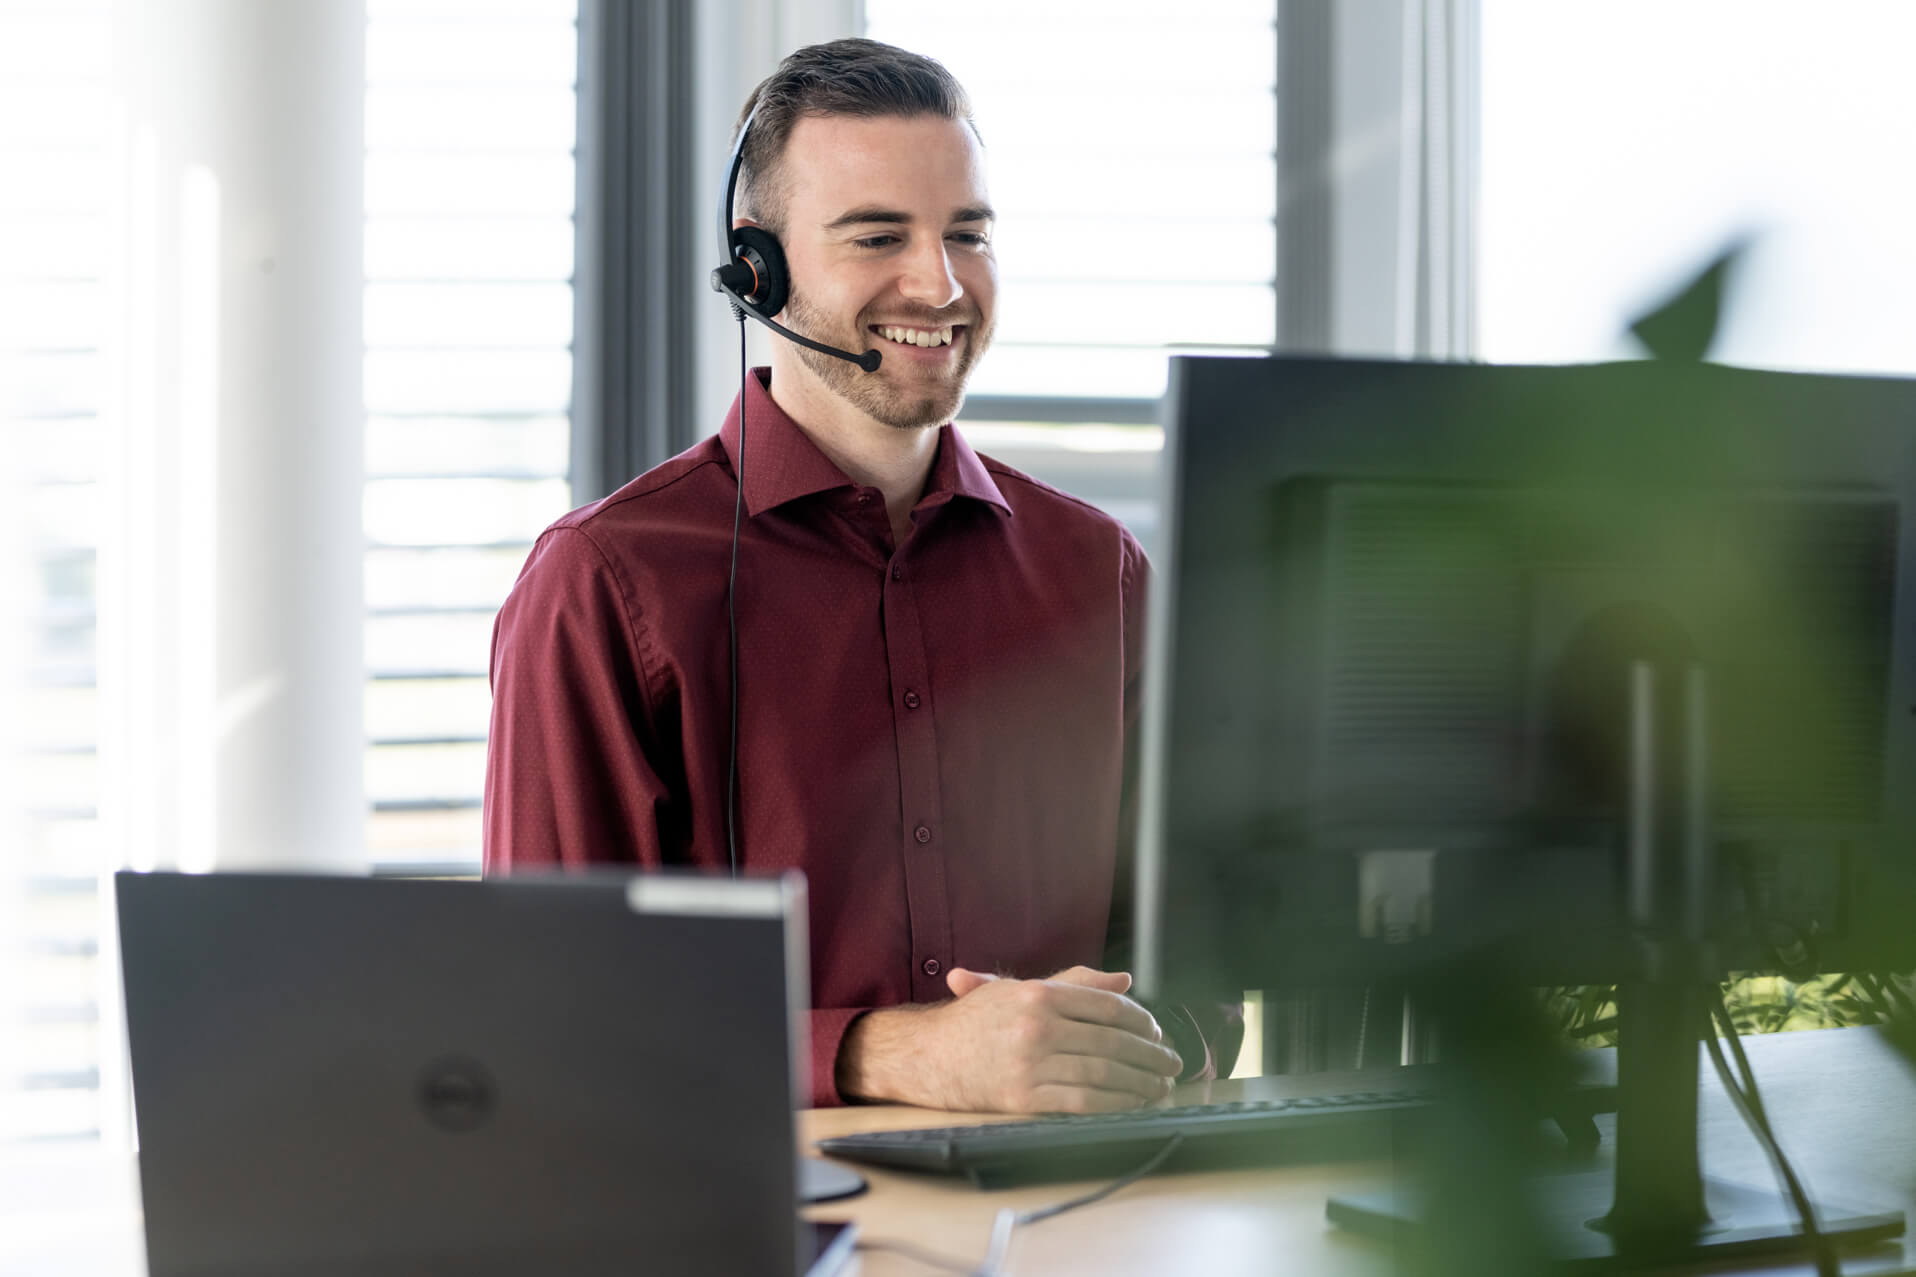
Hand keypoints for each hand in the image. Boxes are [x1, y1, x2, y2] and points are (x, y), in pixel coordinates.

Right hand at [835, 965, 1183, 1113]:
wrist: (925, 1056)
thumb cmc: (973, 1022)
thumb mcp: (1018, 990)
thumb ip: (1074, 984)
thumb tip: (1123, 982)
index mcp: (1039, 994)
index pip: (1106, 1005)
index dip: (1140, 1021)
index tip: (1156, 1033)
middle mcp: (1037, 1026)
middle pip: (1112, 1042)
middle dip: (1150, 1056)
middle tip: (1172, 1064)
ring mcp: (1031, 1063)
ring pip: (1103, 1074)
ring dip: (1140, 1084)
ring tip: (1159, 1088)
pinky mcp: (1024, 1098)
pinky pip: (1082, 1103)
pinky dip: (1115, 1105)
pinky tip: (1131, 1105)